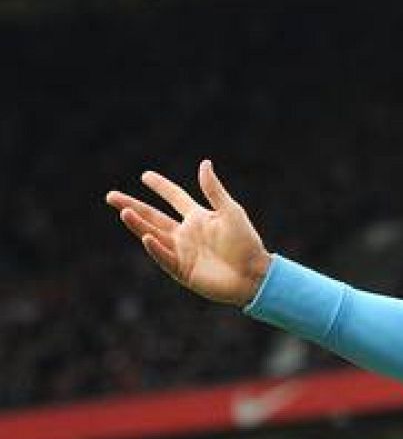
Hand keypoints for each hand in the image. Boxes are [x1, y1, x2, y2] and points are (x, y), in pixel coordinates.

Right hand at [106, 160, 271, 306]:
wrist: (254, 275)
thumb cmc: (246, 243)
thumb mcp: (230, 212)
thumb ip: (214, 190)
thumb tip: (204, 163)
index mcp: (198, 218)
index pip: (175, 198)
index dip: (161, 187)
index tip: (145, 175)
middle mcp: (186, 233)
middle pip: (153, 216)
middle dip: (132, 205)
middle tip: (110, 195)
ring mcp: (182, 252)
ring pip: (154, 235)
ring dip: (139, 224)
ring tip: (124, 211)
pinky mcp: (183, 270)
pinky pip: (165, 257)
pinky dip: (156, 248)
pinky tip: (147, 237)